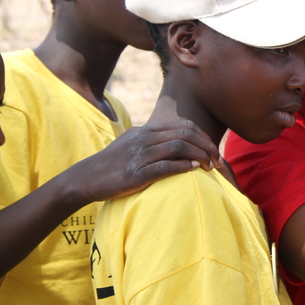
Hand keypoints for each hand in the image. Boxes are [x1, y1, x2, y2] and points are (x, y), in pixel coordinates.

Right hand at [63, 121, 221, 203]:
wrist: (85, 178)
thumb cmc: (113, 163)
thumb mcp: (133, 143)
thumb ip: (153, 139)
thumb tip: (177, 140)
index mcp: (146, 130)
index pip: (185, 126)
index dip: (204, 137)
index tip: (215, 150)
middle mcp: (144, 138)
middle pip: (186, 134)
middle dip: (207, 146)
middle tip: (218, 160)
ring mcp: (139, 155)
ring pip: (178, 147)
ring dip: (200, 156)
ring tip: (211, 167)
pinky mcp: (135, 174)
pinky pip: (164, 166)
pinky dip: (183, 166)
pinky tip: (195, 170)